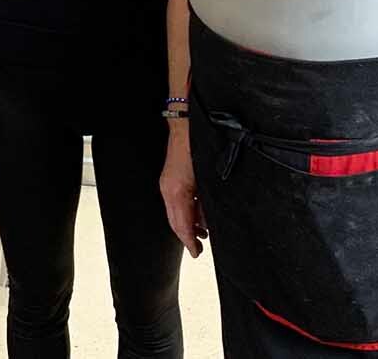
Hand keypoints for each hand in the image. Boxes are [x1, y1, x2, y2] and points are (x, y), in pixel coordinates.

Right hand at [159, 122, 206, 257]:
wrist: (186, 125)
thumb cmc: (198, 148)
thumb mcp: (206, 181)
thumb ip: (206, 203)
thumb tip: (210, 220)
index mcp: (176, 192)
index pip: (181, 225)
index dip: (189, 241)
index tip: (196, 252)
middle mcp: (168, 190)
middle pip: (175, 222)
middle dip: (187, 236)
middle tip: (199, 247)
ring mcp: (167, 183)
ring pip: (176, 212)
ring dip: (189, 223)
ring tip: (203, 231)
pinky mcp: (170, 178)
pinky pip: (176, 201)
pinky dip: (187, 210)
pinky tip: (198, 212)